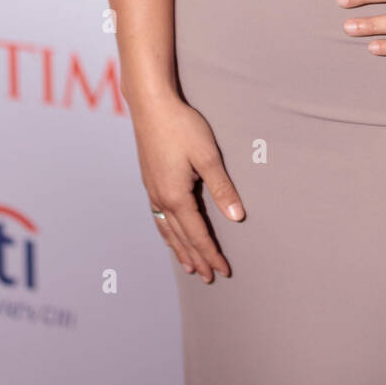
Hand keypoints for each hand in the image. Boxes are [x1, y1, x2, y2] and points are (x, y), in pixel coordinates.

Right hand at [125, 90, 244, 282]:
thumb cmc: (182, 127)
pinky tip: (169, 234)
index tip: (224, 271)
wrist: (151, 105)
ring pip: (167, 230)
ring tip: (189, 267)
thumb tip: (236, 218)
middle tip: (209, 278)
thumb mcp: (208, 156)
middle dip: (197, 259)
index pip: (198, 234)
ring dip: (179, 250)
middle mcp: (161, 199)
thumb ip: (222, 189)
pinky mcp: (149, 181)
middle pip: (181, 238)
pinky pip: (158, 218)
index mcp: (176, 196)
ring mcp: (152, 191)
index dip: (212, 254)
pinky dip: (167, 233)